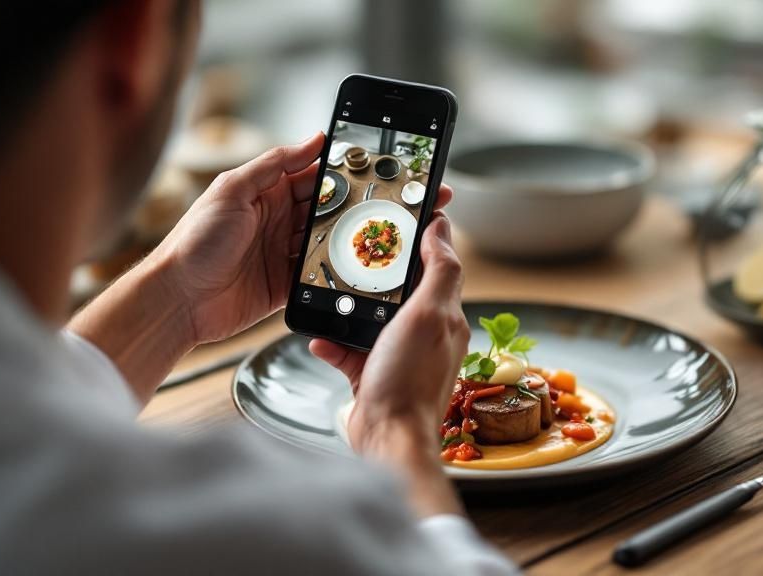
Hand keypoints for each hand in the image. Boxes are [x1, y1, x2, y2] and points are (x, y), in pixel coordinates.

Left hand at [152, 133, 453, 344]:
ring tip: (389, 231)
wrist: (177, 300)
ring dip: (355, 236)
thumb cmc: (194, 242)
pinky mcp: (288, 285)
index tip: (378, 164)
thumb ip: (273, 164)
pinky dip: (340, 270)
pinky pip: (322, 274)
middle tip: (397, 199)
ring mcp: (285, 253)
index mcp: (267, 192)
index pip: (315, 174)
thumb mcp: (231, 190)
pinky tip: (362, 265)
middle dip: (362, 203)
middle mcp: (279, 220)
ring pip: (331, 240)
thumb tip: (313, 140)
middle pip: (330, 207)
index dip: (345, 169)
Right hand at [309, 213, 468, 515]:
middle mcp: (424, 333)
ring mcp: (397, 354)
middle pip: (400, 287)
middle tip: (353, 248)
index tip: (400, 212)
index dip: (422, 237)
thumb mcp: (429, 315)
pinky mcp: (372, 375)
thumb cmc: (410, 381)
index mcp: (445, 315)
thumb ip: (439, 271)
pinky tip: (318, 336)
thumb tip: (442, 228)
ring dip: (349, 306)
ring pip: (371, 317)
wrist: (387, 440)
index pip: (436, 264)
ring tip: (330, 290)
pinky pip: (349, 349)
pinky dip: (333, 341)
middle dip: (377, 270)